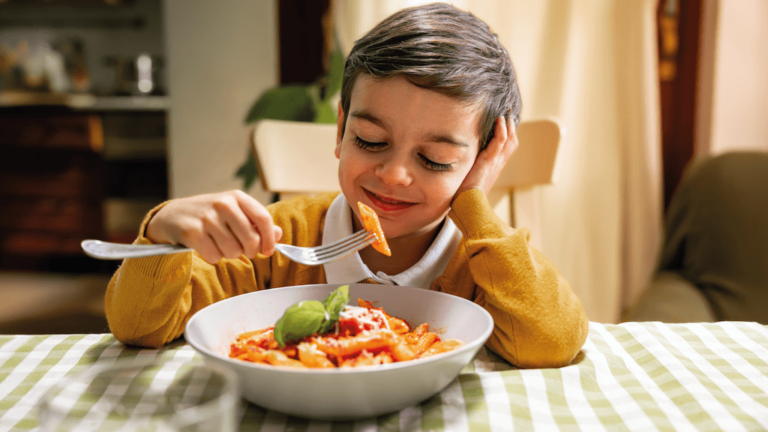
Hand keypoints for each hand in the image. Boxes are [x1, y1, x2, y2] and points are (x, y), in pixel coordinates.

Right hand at [146, 190, 282, 263]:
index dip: (270, 239)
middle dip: (249, 251)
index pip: (263, 219)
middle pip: (251, 240)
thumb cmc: (209, 215)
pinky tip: (206, 246)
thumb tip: (278, 234)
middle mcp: (223, 204)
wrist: (173, 215)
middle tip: (241, 250)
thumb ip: (256, 223)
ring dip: (228, 254)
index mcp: (237, 197)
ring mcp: (207, 217)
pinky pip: (215, 257)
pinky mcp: (192, 232)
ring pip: (233, 251)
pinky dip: (213, 257)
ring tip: (219, 244)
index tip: (268, 251)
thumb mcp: (234, 213)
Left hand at [454, 116, 518, 201]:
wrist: (468, 204)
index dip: (508, 135)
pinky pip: (500, 141)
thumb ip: (468, 170)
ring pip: (509, 139)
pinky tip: (499, 119)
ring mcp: (496, 162)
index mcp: (495, 168)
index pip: (506, 148)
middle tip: (509, 113)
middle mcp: (498, 164)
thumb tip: (457, 165)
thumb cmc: (466, 195)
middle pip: (512, 141)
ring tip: (505, 113)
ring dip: (508, 125)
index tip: (505, 123)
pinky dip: (501, 129)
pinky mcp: (490, 160)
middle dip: (511, 126)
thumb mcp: (470, 178)